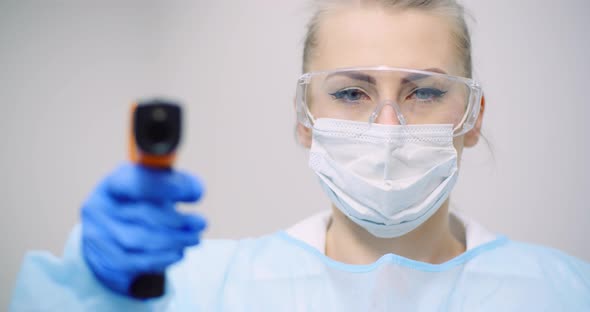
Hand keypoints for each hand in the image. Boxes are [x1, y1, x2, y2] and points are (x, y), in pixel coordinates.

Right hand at [81, 163, 206, 296]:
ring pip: (140, 240)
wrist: (111, 232)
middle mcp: (99, 207)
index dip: (166, 187)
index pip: (137, 182)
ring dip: (174, 241)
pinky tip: (179, 252)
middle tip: (201, 223)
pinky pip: (137, 261)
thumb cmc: (139, 202)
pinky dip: (163, 258)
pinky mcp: (104, 259)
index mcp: (113, 183)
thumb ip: (173, 183)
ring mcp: (98, 235)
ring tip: (194, 238)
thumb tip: (196, 191)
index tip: (195, 193)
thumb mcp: (152, 185)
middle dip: (177, 221)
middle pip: (142, 214)